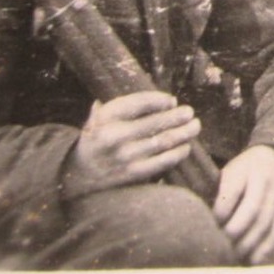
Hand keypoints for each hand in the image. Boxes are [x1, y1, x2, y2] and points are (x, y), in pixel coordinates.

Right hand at [61, 92, 200, 198]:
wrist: (79, 174)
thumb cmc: (96, 139)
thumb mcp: (98, 117)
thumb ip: (121, 104)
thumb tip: (157, 99)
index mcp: (106, 117)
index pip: (139, 103)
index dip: (159, 100)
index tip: (171, 101)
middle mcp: (115, 136)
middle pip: (156, 122)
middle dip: (177, 116)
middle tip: (189, 112)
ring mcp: (126, 156)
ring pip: (163, 141)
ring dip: (183, 133)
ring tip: (194, 126)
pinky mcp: (134, 173)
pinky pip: (162, 161)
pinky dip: (178, 153)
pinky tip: (186, 146)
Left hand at [213, 144, 273, 263]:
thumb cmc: (243, 171)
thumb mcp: (229, 171)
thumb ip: (219, 192)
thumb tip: (206, 223)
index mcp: (245, 169)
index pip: (233, 191)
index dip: (221, 211)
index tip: (211, 224)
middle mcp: (264, 181)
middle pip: (252, 209)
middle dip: (235, 230)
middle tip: (221, 245)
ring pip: (266, 222)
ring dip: (249, 243)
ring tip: (234, 257)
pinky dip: (265, 247)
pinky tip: (253, 260)